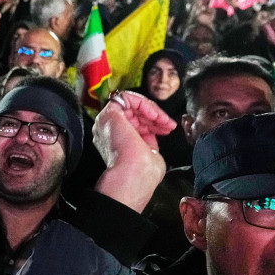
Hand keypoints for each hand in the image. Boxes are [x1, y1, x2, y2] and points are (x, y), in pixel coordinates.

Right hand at [92, 91, 175, 211]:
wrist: (132, 178)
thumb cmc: (139, 175)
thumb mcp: (149, 155)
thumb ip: (148, 141)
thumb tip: (152, 133)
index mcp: (116, 143)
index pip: (135, 124)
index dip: (153, 123)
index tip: (167, 129)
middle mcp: (109, 133)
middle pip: (133, 113)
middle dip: (155, 116)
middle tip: (168, 124)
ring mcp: (107, 123)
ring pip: (130, 104)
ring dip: (151, 109)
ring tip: (163, 121)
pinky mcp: (109, 114)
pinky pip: (125, 97)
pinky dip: (143, 103)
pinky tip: (153, 115)